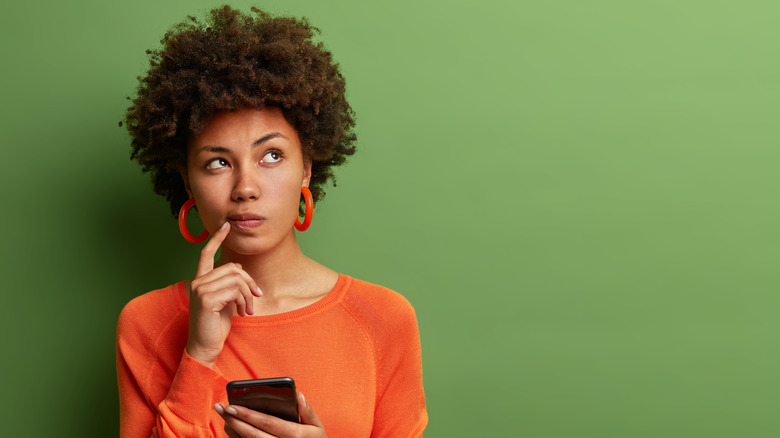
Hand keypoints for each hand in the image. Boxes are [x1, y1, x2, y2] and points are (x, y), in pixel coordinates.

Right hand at [186, 222, 261, 367]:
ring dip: (248, 295)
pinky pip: (235, 290)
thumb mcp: (225, 301)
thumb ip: (229, 285)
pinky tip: (242, 312)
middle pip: (233, 268)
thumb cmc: (215, 326)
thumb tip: (241, 271)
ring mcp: (199, 289)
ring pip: (236, 279)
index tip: (226, 226)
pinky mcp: (206, 298)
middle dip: (249, 282)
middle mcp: (197, 282)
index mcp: (200, 281)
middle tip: (255, 299)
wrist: (206, 347)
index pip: (206, 254)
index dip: (216, 239)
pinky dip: (244, 301)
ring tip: (247, 309)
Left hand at [215, 393, 325, 437]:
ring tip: (224, 417)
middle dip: (235, 421)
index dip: (249, 414)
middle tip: (222, 408)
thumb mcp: (317, 427)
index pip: (268, 423)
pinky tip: (231, 429)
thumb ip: (308, 411)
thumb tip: (298, 395)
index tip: (233, 405)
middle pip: (253, 435)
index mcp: (296, 436)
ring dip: (233, 431)